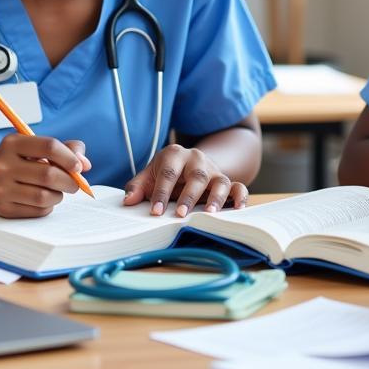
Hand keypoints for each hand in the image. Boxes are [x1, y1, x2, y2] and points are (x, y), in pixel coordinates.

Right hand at [0, 135, 90, 218]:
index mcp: (12, 143)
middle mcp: (2, 165)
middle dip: (70, 181)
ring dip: (59, 195)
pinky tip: (43, 199)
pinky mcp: (2, 208)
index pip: (49, 146)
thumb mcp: (36, 147)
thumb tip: (85, 165)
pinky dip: (48, 206)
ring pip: (45, 196)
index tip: (79, 166)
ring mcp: (0, 188)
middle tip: (75, 184)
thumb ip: (67, 148)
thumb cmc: (20, 160)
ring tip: (57, 191)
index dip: (70, 157)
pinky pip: (37, 211)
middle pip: (49, 175)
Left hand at [122, 143, 248, 215]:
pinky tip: (237, 209)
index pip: (168, 172)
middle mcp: (197, 159)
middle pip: (196, 175)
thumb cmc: (166, 173)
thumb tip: (128, 201)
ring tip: (209, 214)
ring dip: (215, 197)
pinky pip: (238, 186)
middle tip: (180, 214)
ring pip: (220, 180)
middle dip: (188, 195)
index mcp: (174, 154)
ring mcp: (214, 170)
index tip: (155, 211)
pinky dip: (241, 197)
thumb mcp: (149, 175)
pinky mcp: (226, 181)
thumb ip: (137, 187)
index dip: (161, 192)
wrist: (188, 163)